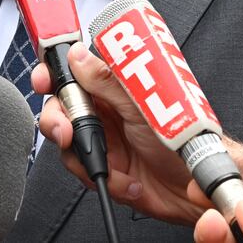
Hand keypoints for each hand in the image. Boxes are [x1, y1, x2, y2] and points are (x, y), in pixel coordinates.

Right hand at [32, 42, 242, 224]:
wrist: (199, 187)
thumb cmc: (184, 139)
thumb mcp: (144, 105)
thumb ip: (108, 81)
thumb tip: (79, 55)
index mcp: (113, 87)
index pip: (73, 71)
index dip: (53, 73)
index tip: (44, 79)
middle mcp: (106, 110)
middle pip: (60, 107)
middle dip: (57, 120)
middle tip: (67, 131)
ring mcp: (105, 139)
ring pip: (67, 142)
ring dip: (84, 156)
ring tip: (108, 162)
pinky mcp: (106, 168)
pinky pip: (84, 171)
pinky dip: (105, 178)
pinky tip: (127, 179)